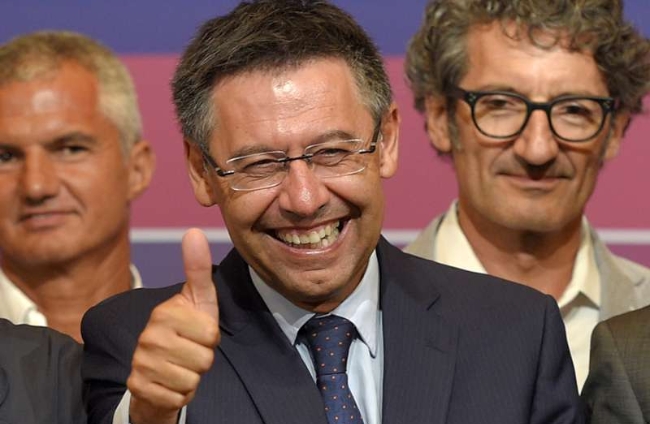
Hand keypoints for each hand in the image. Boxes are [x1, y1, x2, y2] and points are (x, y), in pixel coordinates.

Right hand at [128, 228, 219, 423]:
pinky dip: (180, 395)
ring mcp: (140, 362)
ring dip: (192, 378)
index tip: (197, 333)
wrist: (157, 371)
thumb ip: (198, 269)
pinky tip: (169, 383)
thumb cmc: (186, 332)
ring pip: (192, 380)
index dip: (211, 338)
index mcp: (165, 312)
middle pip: (204, 359)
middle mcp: (148, 336)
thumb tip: (195, 231)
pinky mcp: (138, 387)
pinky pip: (178, 397)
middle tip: (189, 352)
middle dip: (203, 359)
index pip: (211, 334)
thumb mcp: (198, 301)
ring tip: (180, 366)